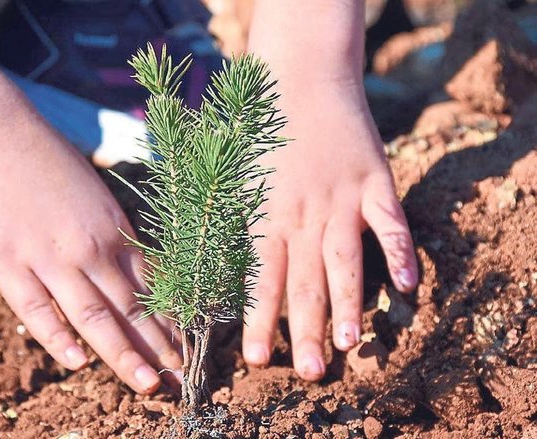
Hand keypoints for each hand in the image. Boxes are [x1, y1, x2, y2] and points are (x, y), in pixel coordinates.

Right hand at [0, 126, 180, 392]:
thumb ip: (110, 231)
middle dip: (159, 348)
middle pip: (130, 308)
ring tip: (148, 385)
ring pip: (94, 316)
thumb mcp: (93, 192)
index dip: (170, 322)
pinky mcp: (9, 264)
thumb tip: (129, 266)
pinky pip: (38, 309)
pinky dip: (59, 338)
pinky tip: (78, 362)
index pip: (150, 286)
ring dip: (124, 354)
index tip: (188, 350)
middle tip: (182, 382)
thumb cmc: (45, 159)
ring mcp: (49, 258)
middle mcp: (89, 247)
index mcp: (113, 228)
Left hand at [243, 80, 417, 379]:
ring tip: (352, 345)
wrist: (298, 79)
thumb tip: (219, 274)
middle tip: (310, 372)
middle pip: (304, 281)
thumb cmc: (257, 134)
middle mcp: (302, 215)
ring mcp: (341, 200)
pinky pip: (390, 222)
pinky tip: (409, 285)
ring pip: (345, 260)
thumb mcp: (234, 178)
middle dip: (305, 330)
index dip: (258, 320)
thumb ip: (232, 225)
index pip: (259, 279)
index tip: (256, 359)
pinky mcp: (374, 182)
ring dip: (350, 304)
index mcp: (264, 217)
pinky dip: (401, 251)